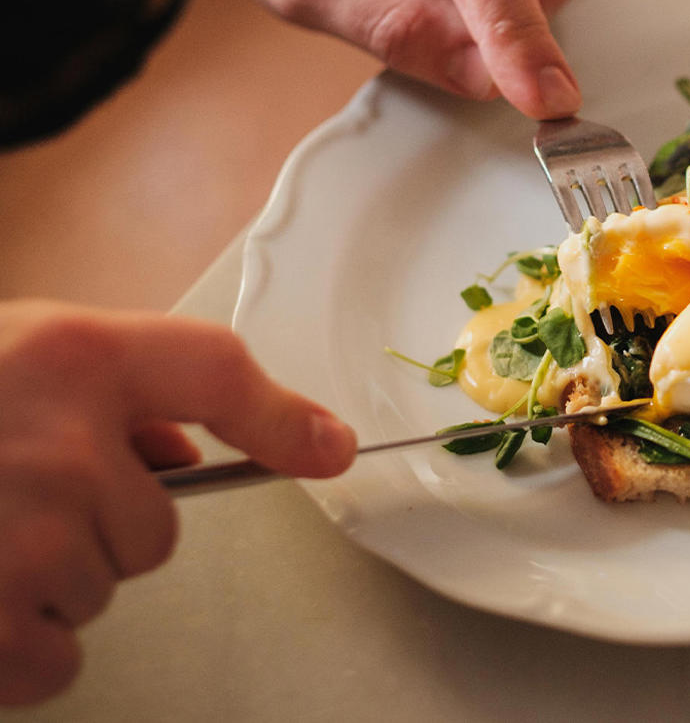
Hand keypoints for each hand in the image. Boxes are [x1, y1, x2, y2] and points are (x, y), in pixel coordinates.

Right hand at [0, 301, 355, 705]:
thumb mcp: (7, 358)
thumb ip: (96, 386)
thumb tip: (174, 447)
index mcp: (72, 357)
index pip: (215, 372)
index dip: (284, 413)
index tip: (331, 450)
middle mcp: (66, 442)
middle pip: (157, 524)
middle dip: (98, 527)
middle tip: (5, 505)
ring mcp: (27, 536)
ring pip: (100, 590)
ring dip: (45, 585)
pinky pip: (54, 659)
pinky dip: (11, 653)